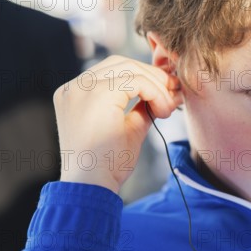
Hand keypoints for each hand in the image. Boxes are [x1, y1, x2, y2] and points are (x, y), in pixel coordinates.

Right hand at [53, 55, 182, 193]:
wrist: (92, 186)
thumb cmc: (108, 163)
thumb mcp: (129, 127)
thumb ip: (142, 106)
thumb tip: (167, 90)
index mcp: (76, 93)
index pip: (115, 69)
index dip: (145, 76)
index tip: (168, 91)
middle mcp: (75, 87)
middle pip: (122, 63)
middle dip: (153, 77)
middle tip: (175, 93)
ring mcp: (82, 89)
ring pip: (131, 69)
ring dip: (157, 87)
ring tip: (169, 109)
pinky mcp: (96, 94)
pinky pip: (136, 81)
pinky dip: (155, 93)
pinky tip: (163, 112)